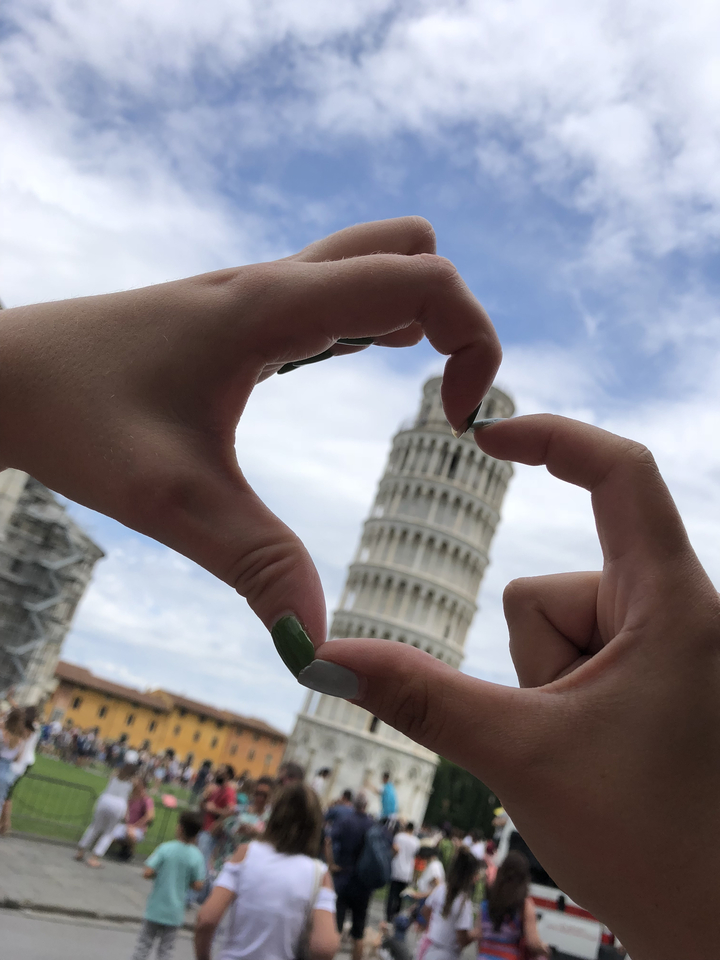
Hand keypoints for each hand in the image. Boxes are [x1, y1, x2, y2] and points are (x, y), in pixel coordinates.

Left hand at [0, 217, 499, 648]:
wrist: (1, 375)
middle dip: (455, 315)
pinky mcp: (240, 311)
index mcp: (275, 307)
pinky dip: (372, 317)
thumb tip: (321, 652)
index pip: (425, 279)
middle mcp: (274, 282)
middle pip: (411, 247)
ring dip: (415, 312)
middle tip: (442, 396)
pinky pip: (333, 288)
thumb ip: (258, 569)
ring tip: (416, 388)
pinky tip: (349, 364)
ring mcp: (257, 291)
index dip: (475, 342)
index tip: (455, 425)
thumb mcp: (175, 502)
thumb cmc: (76, 420)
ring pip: (374, 259)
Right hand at [314, 414, 719, 959]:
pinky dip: (561, 694)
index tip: (485, 433)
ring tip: (591, 752)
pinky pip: (573, 653)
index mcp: (672, 605)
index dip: (551, 436)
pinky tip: (593, 752)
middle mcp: (680, 610)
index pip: (620, 473)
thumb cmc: (648, 845)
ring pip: (555, 626)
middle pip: (551, 587)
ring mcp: (668, 645)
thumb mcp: (519, 754)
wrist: (712, 927)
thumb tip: (319, 654)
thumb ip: (417, 697)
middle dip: (535, 660)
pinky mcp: (652, 673)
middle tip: (572, 736)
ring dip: (549, 685)